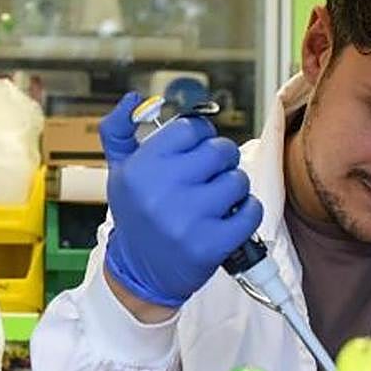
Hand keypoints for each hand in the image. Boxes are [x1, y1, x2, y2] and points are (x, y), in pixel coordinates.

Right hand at [101, 92, 262, 308]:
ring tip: (214, 202)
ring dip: (233, 190)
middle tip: (207, 178)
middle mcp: (160, 191)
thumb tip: (131, 98)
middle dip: (220, 162)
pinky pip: (251, 212)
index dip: (199, 138)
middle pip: (220, 151)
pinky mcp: (210, 244)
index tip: (194, 152)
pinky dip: (246, 214)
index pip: (190, 129)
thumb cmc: (136, 215)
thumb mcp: (119, 172)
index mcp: (139, 168)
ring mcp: (187, 219)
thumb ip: (119, 131)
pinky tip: (226, 220)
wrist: (141, 272)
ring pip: (238, 181)